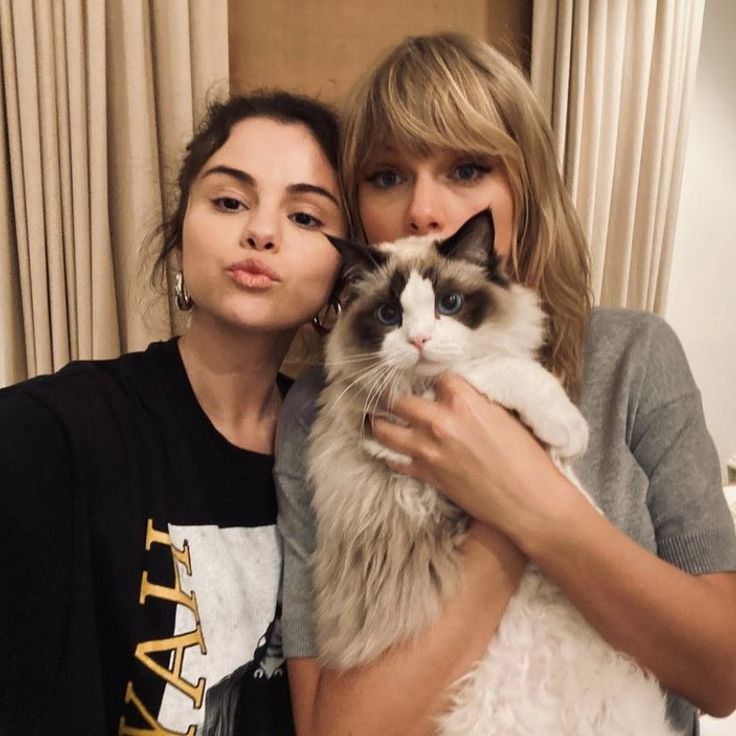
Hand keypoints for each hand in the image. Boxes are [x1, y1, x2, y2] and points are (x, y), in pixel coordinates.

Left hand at [372, 373, 575, 544]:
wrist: (529, 501)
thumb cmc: (527, 459)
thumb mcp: (505, 416)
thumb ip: (477, 402)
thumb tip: (462, 396)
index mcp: (464, 401)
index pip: (438, 378)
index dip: (434, 379)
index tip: (429, 381)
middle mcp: (440, 421)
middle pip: (399, 399)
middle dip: (392, 395)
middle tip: (385, 394)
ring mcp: (429, 449)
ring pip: (386, 430)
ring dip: (379, 422)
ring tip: (374, 418)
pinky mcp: (427, 474)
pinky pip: (395, 460)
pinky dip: (391, 454)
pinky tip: (390, 450)